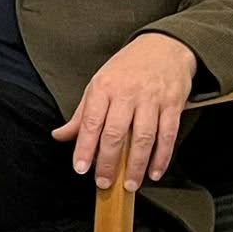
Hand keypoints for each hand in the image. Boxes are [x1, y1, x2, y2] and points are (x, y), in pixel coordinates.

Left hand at [51, 33, 197, 189]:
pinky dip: (162, 156)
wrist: (165, 46)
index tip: (80, 168)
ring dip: (136, 164)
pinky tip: (154, 172)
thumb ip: (81, 114)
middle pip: (116, 133)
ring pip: (143, 137)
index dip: (84, 147)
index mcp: (103, 88)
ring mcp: (152, 99)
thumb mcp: (98, 84)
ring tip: (130, 185)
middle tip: (104, 183)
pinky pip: (168, 135)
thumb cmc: (126, 69)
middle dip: (108, 162)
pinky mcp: (173, 104)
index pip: (90, 122)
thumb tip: (59, 136)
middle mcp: (127, 93)